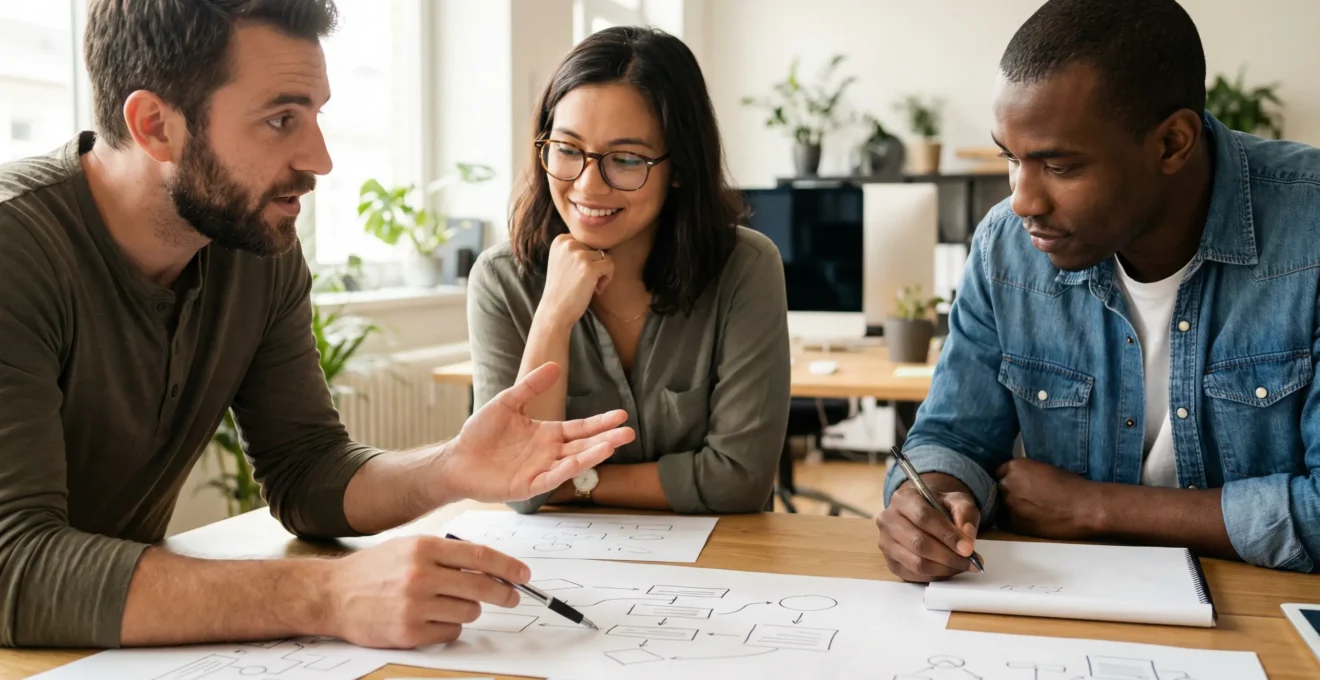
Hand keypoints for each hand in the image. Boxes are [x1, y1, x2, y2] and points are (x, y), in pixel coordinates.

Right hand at [323, 536, 526, 648]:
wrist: (332, 594)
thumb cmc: (374, 570)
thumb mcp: (410, 547)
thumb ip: (447, 555)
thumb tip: (491, 568)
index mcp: (423, 548)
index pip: (479, 556)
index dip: (507, 567)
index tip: (523, 575)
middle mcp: (420, 575)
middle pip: (481, 587)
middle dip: (503, 594)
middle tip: (511, 597)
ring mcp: (414, 606)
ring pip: (468, 612)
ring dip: (467, 610)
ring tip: (448, 604)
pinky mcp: (408, 633)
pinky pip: (450, 633)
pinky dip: (449, 629)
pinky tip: (432, 620)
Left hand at [433, 361, 634, 502]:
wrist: (456, 459)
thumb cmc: (480, 432)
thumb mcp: (507, 402)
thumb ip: (530, 386)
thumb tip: (554, 365)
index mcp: (547, 434)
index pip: (581, 428)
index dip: (600, 422)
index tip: (622, 415)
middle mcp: (549, 453)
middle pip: (584, 446)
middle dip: (606, 439)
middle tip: (629, 433)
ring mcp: (540, 470)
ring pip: (573, 463)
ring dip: (592, 456)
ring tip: (612, 446)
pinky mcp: (528, 486)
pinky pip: (551, 478)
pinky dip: (565, 471)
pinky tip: (578, 462)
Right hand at [540, 233, 613, 327]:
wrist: (555, 311)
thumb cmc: (563, 289)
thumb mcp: (563, 261)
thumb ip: (576, 249)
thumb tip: (603, 241)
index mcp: (561, 240)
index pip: (588, 241)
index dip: (588, 258)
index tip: (580, 272)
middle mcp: (568, 243)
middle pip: (597, 247)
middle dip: (596, 264)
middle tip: (585, 281)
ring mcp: (579, 255)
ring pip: (606, 256)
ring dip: (602, 272)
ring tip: (590, 286)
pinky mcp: (589, 267)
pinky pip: (610, 265)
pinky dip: (608, 278)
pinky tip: (596, 289)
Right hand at [875, 473, 980, 581]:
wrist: (923, 512)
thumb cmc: (939, 507)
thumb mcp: (957, 501)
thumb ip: (965, 514)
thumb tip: (968, 538)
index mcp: (903, 498)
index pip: (924, 517)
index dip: (947, 535)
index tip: (968, 549)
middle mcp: (888, 520)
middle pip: (918, 543)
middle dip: (948, 556)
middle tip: (971, 562)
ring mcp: (886, 543)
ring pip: (916, 563)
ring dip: (944, 569)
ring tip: (962, 566)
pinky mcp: (890, 562)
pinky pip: (914, 575)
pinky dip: (935, 576)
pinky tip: (949, 569)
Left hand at [994, 458, 1102, 538]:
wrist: (1084, 508)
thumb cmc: (1071, 486)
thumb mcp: (1043, 470)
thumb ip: (1025, 474)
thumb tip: (1019, 481)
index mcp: (1014, 466)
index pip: (1000, 473)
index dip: (1008, 480)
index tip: (1016, 486)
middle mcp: (1006, 483)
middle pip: (998, 489)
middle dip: (1007, 493)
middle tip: (1024, 499)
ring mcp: (1007, 504)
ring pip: (1000, 506)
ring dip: (1009, 508)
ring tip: (1028, 511)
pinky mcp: (1012, 523)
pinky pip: (1005, 522)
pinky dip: (1013, 521)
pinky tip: (1029, 521)